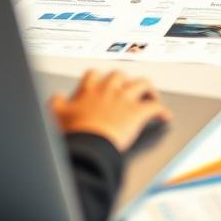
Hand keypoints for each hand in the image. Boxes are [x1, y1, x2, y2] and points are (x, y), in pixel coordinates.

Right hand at [50, 70, 171, 151]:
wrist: (88, 146)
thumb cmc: (73, 133)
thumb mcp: (56, 116)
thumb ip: (55, 103)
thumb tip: (56, 97)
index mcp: (89, 90)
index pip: (94, 75)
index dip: (98, 79)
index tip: (99, 85)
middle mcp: (108, 90)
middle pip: (120, 75)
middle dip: (124, 81)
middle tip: (126, 91)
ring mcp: (125, 99)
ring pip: (142, 83)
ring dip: (147, 89)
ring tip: (150, 96)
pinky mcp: (138, 113)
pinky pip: (155, 107)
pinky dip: (162, 112)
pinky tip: (165, 117)